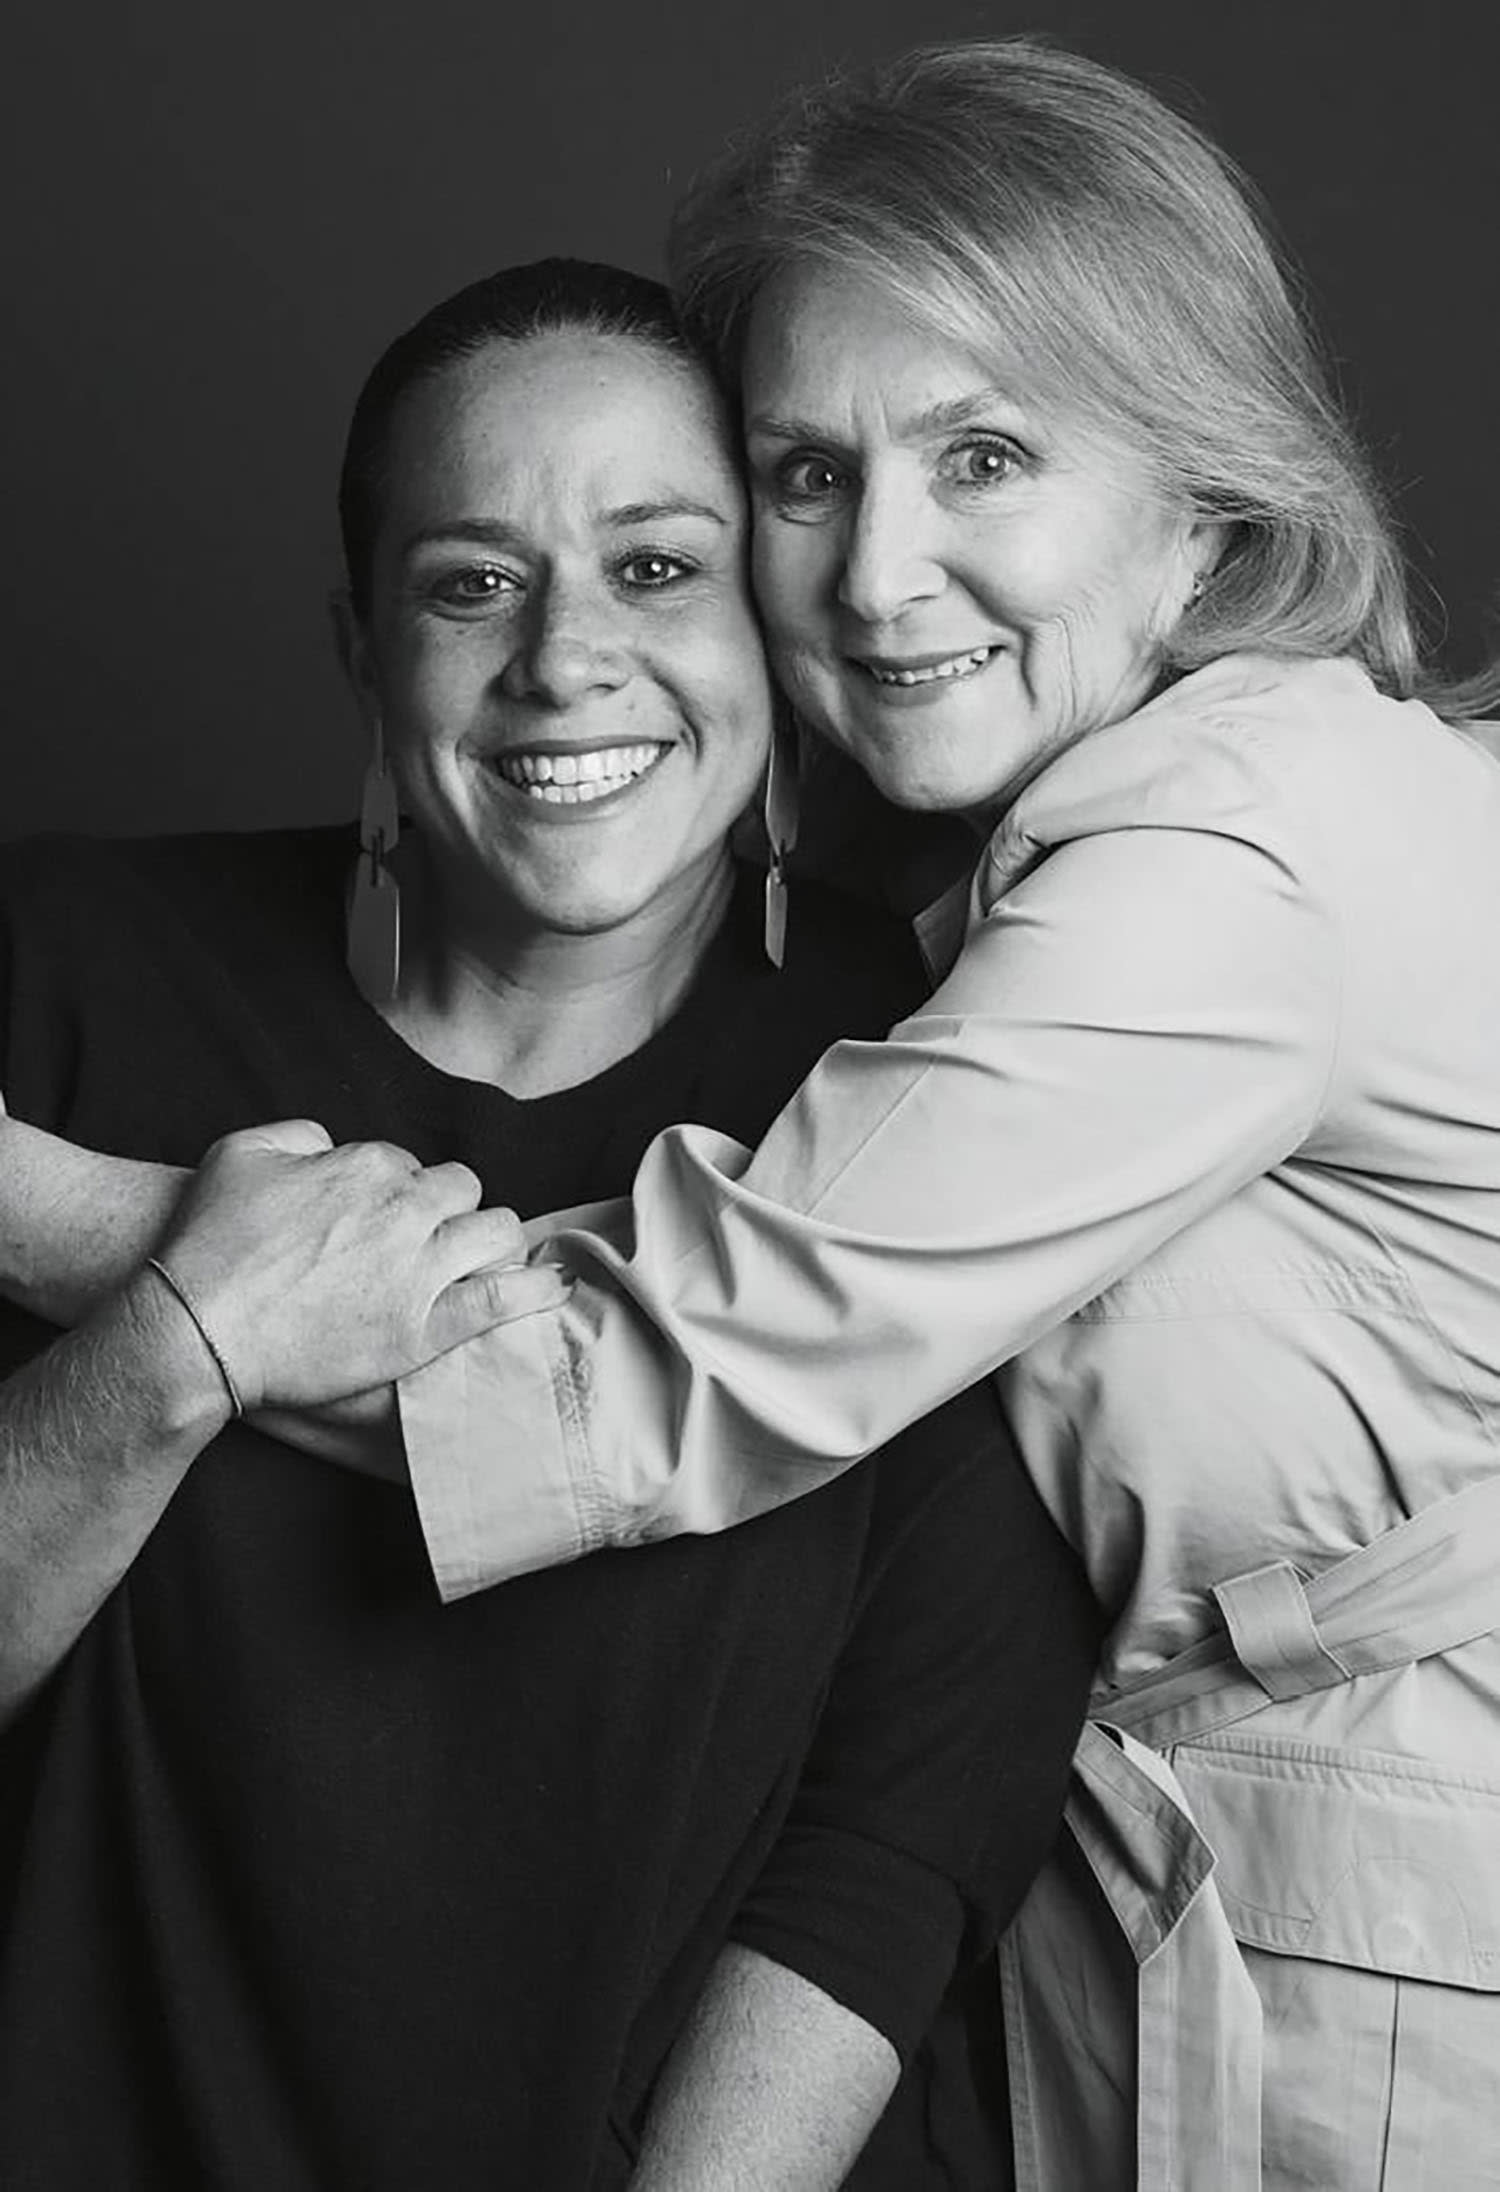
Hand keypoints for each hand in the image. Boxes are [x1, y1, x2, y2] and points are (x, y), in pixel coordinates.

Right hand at [152, 1121, 566, 1411]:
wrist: (198, 1328)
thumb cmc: (211, 1242)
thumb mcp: (240, 1153)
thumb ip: (297, 1134)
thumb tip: (331, 1143)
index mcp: (363, 1166)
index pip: (407, 1163)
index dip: (395, 1188)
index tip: (379, 1214)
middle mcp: (402, 1210)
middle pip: (461, 1189)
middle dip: (450, 1206)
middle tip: (429, 1235)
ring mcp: (418, 1270)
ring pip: (493, 1232)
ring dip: (490, 1238)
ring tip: (482, 1256)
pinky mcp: (423, 1329)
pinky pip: (499, 1300)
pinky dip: (532, 1290)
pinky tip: (552, 1287)